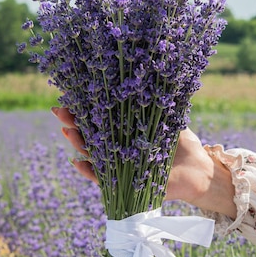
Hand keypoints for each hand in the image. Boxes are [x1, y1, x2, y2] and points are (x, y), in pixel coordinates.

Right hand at [52, 107, 236, 217]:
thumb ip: (155, 101)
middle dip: (72, 122)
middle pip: (89, 134)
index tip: (70, 94)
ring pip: (91, 155)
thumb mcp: (168, 118)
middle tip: (59, 111)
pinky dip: (88, 172)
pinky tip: (76, 162)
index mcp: (126, 131)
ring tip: (66, 131)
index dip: (84, 107)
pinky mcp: (124, 185)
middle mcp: (119, 147)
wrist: (197, 170)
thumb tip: (147, 71)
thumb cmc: (183, 143)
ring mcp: (119, 166)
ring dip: (77, 144)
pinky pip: (101, 180)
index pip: (100, 118)